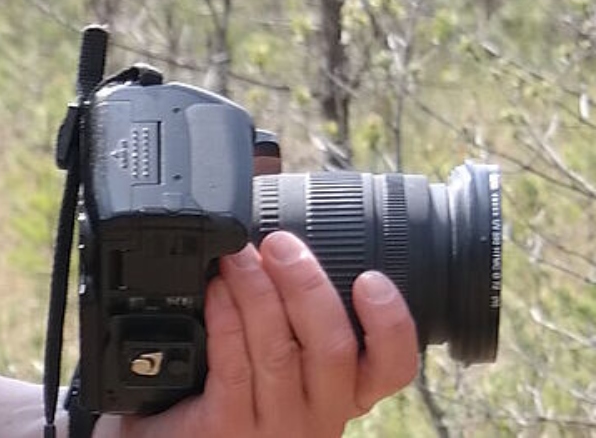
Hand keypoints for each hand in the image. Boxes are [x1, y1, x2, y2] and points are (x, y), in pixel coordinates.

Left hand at [122, 231, 418, 437]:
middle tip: (279, 244)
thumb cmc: (222, 387)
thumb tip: (271, 193)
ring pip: (278, 353)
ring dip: (256, 292)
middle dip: (307, 286)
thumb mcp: (268, 345)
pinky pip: (233, 369)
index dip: (392, 324)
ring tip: (236, 254)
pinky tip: (214, 292)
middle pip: (334, 349)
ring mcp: (273, 428)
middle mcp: (317, 415)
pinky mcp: (226, 431)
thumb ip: (281, 289)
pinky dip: (225, 321)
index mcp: (338, 391)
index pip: (392, 368)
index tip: (371, 278)